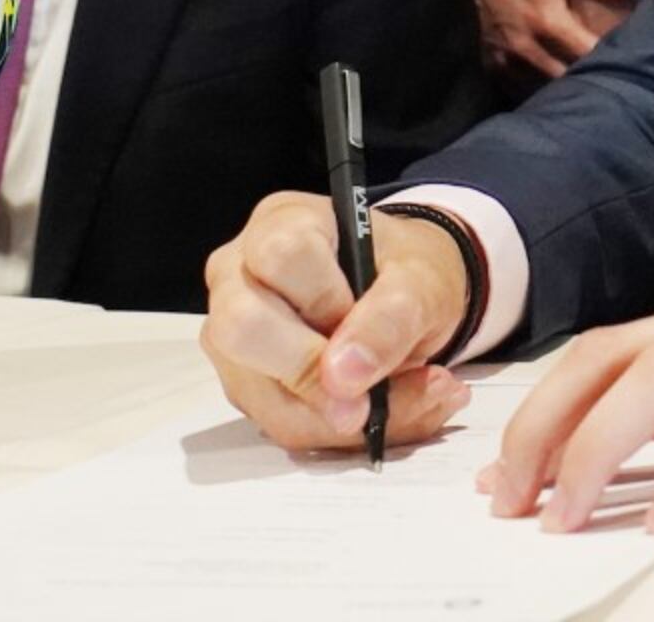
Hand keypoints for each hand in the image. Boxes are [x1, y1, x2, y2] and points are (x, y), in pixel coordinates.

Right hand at [199, 191, 475, 450]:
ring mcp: (232, 335)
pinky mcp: (247, 385)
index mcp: (280, 222)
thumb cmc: (404, 271)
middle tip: (372, 391)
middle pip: (242, 328)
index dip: (324, 299)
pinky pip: (283, 424)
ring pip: (264, 395)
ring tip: (413, 398)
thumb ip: (390, 316)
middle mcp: (239, 275)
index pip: (281, 256)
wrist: (403, 296)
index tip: (361, 319)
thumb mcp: (421, 279)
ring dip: (344, 416)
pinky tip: (388, 410)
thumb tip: (343, 378)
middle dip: (313, 374)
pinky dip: (343, 432)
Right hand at [472, 0, 637, 78]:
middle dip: (584, 77)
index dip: (605, 58)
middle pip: (565, 77)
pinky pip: (517, 85)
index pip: (585, 53)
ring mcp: (507, 56)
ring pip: (541, 86)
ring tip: (579, 83)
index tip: (621, 59)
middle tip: (602, 75)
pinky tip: (549, 85)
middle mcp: (527, 44)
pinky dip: (534, 86)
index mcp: (548, 20)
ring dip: (560, 85)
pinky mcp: (492, 61)